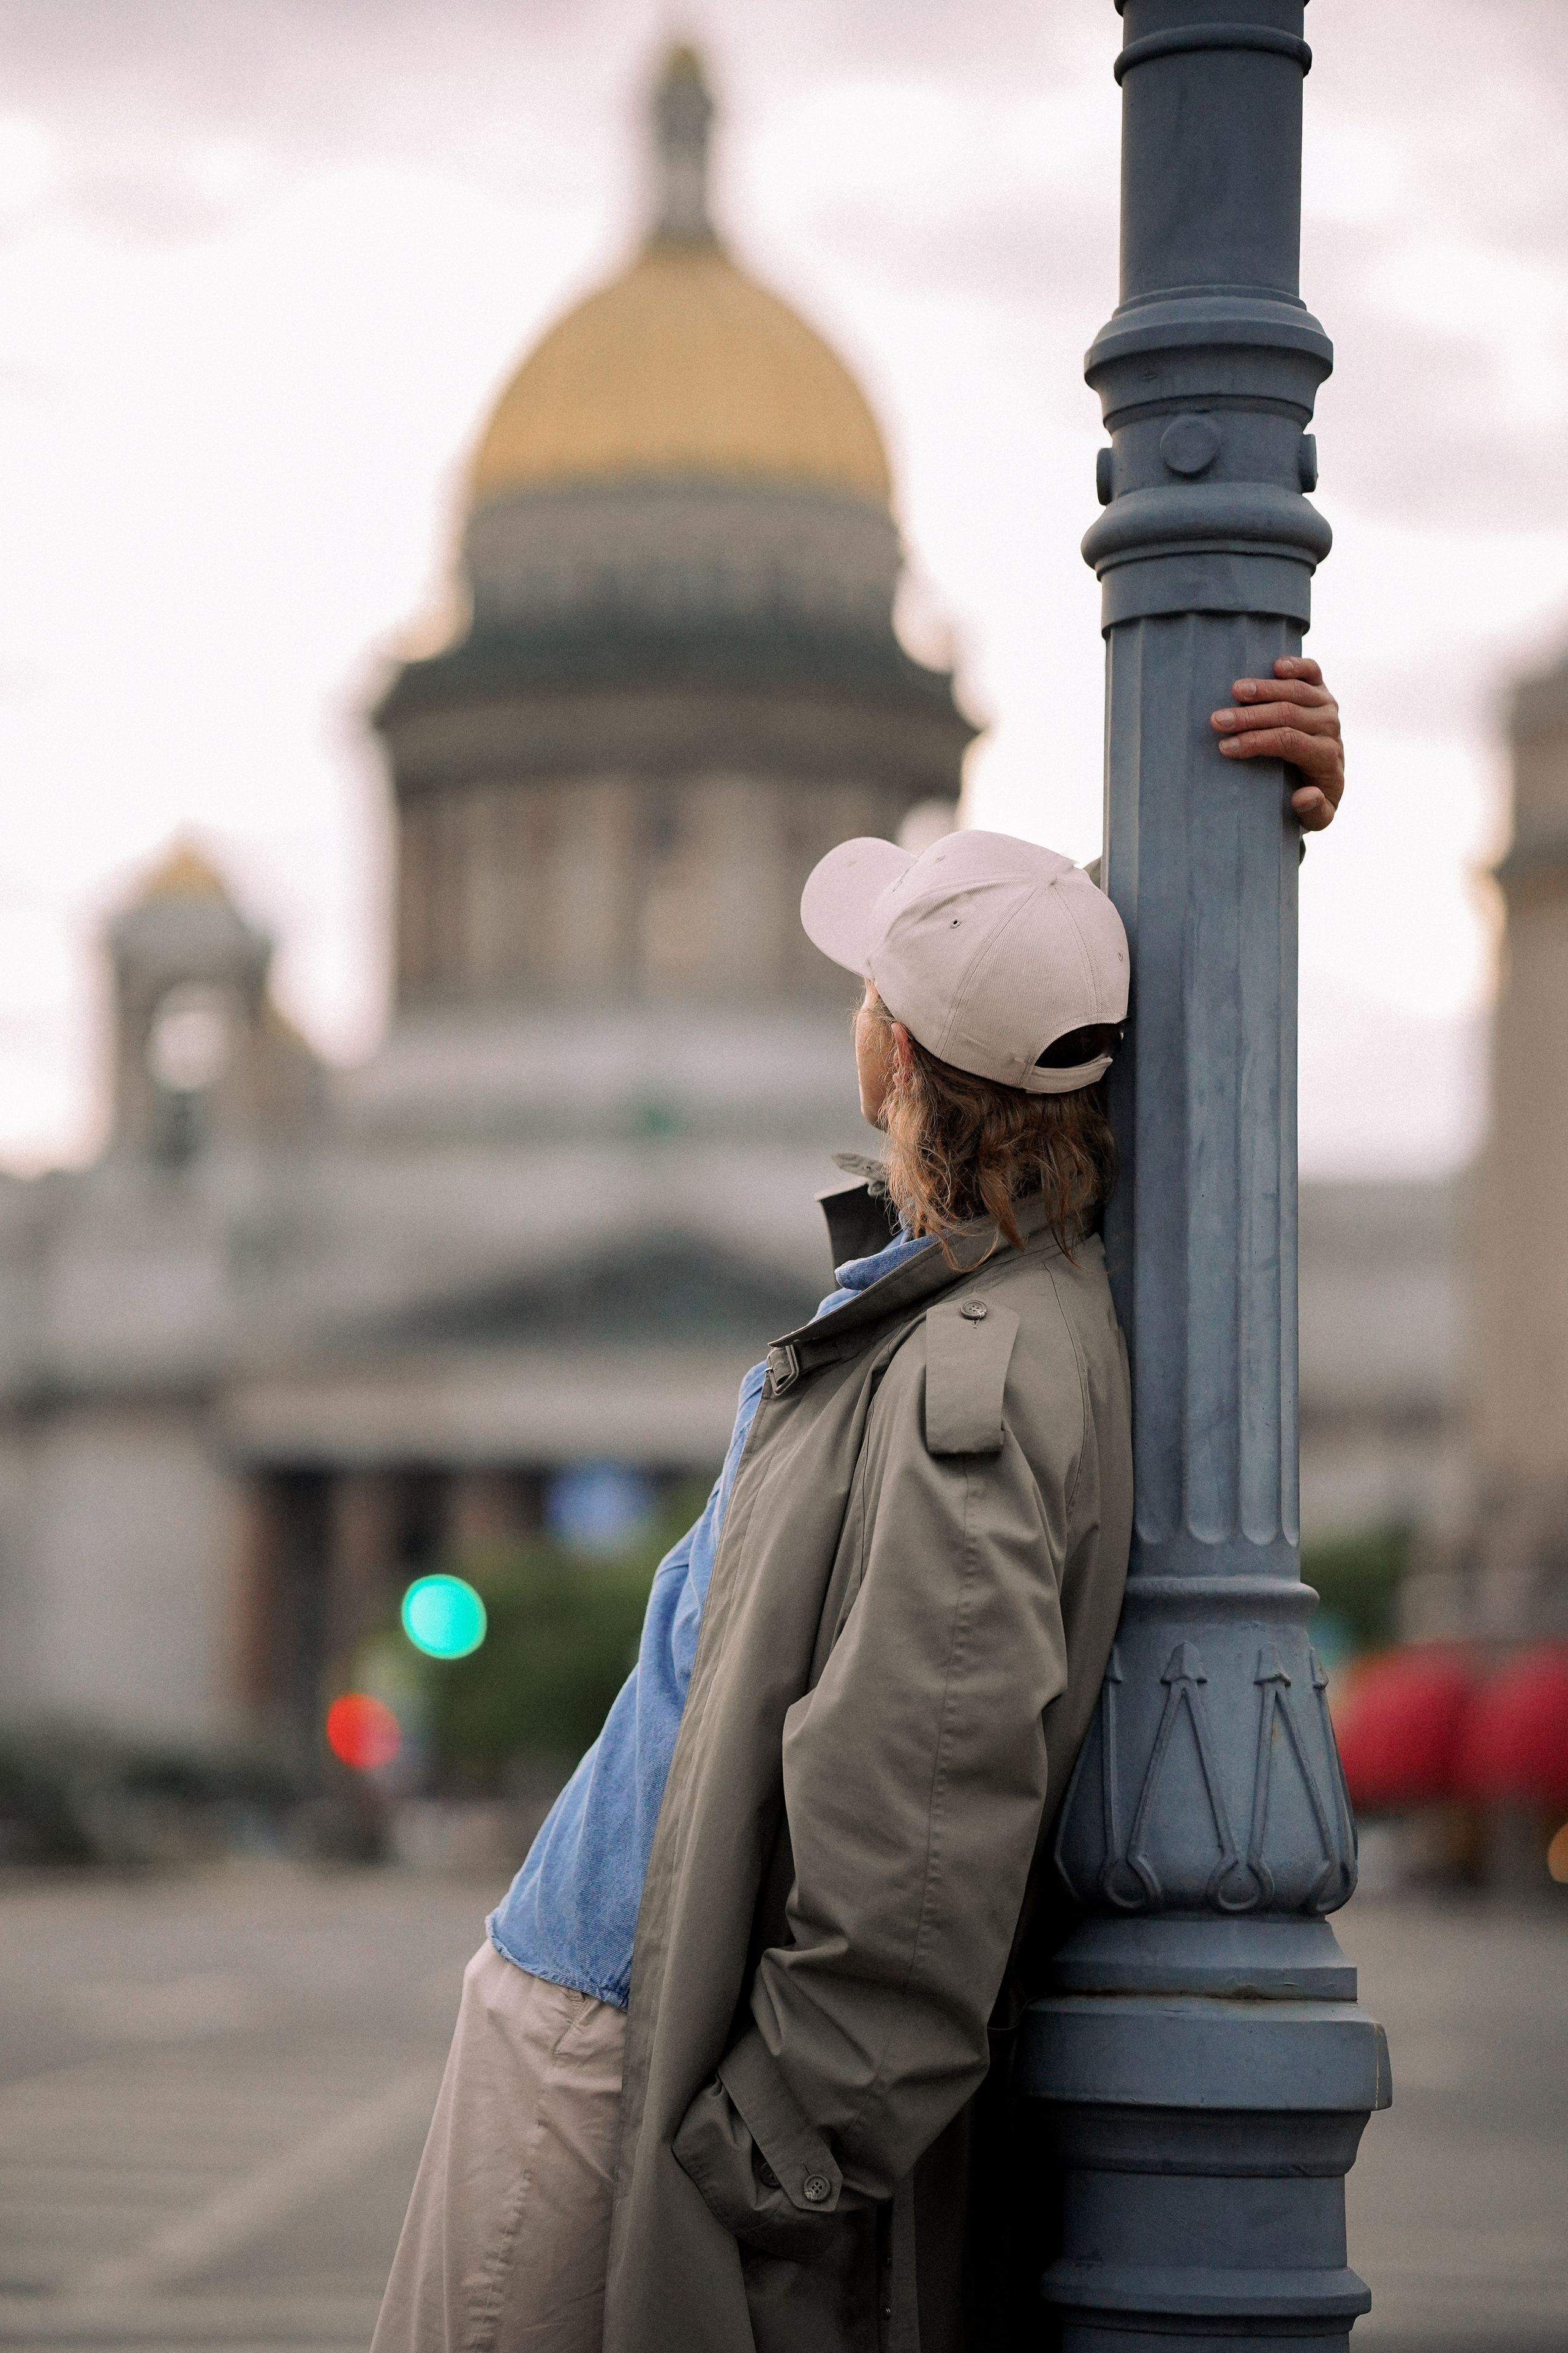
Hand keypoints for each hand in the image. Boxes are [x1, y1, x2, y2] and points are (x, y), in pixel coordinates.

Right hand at [1210, 656, 1342, 831]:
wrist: (1324, 781)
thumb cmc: (1307, 801)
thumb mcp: (1315, 820)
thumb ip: (1314, 813)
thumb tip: (1306, 794)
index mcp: (1326, 758)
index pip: (1290, 742)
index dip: (1256, 742)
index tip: (1226, 748)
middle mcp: (1330, 728)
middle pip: (1288, 714)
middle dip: (1250, 717)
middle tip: (1216, 720)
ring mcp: (1327, 706)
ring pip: (1296, 691)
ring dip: (1263, 689)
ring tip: (1234, 690)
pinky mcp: (1322, 691)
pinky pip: (1313, 673)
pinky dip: (1297, 666)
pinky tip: (1276, 665)